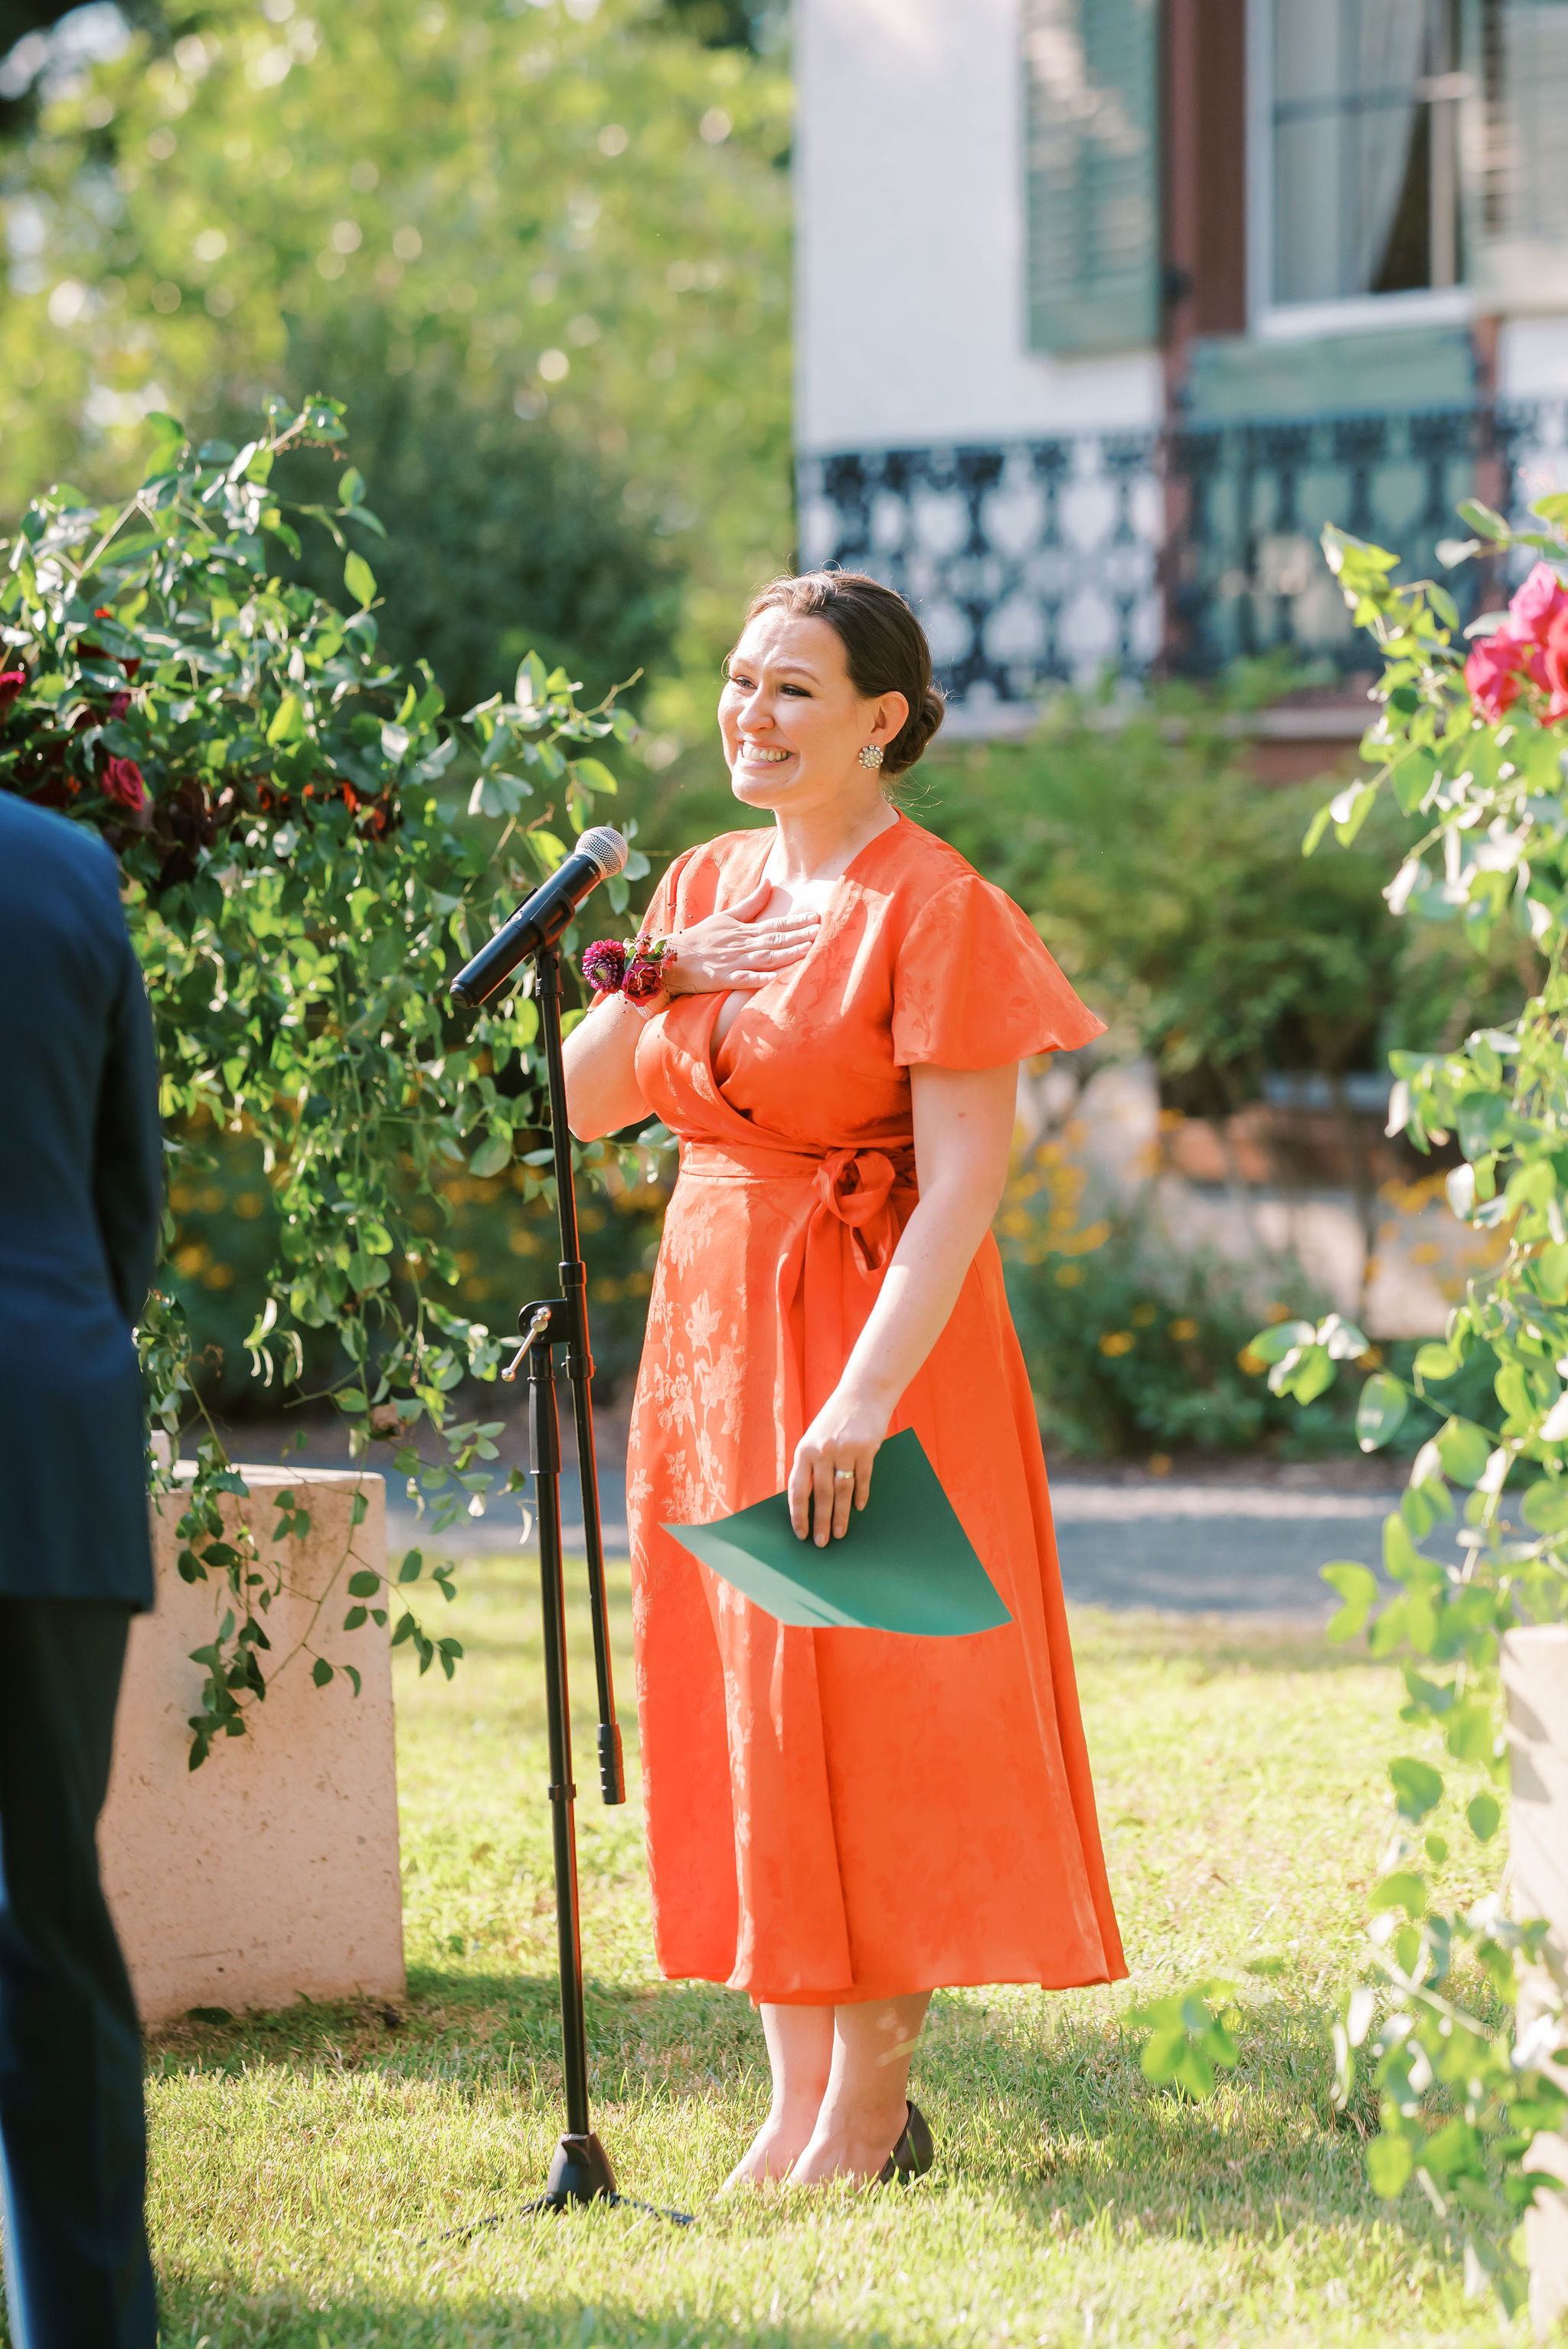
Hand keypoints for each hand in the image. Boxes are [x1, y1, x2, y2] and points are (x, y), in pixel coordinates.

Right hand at [663, 877, 818, 996]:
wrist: (672, 958)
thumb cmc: (701, 938)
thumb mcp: (726, 916)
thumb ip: (751, 902)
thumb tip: (770, 881)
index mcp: (744, 931)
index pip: (775, 924)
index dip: (797, 921)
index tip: (816, 916)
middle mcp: (742, 945)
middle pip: (775, 939)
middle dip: (799, 935)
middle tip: (821, 930)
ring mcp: (734, 963)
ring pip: (765, 957)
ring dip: (787, 954)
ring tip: (808, 949)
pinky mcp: (724, 979)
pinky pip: (746, 980)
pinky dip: (761, 979)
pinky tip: (777, 978)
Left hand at [788, 1387, 889, 1544]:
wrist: (863, 1393)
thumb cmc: (836, 1419)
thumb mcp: (815, 1437)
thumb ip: (810, 1464)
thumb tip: (806, 1499)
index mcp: (804, 1450)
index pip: (798, 1489)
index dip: (798, 1514)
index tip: (801, 1533)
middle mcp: (822, 1451)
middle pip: (821, 1495)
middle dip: (820, 1522)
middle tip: (821, 1543)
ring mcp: (845, 1449)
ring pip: (842, 1491)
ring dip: (841, 1516)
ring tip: (839, 1534)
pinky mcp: (866, 1448)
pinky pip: (862, 1479)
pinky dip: (861, 1496)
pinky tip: (858, 1508)